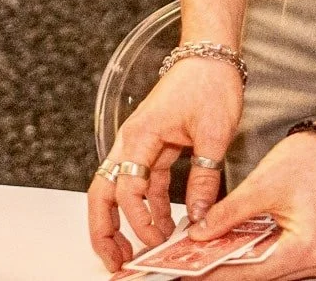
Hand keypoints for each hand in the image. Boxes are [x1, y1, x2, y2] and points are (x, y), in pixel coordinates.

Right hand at [87, 56, 242, 269]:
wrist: (210, 55)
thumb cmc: (208, 84)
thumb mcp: (214, 134)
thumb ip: (203, 179)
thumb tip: (199, 217)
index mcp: (140, 136)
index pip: (128, 189)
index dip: (140, 220)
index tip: (160, 240)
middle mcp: (131, 141)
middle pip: (102, 192)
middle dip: (103, 229)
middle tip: (115, 261)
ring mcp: (138, 145)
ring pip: (116, 190)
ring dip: (120, 222)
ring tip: (131, 252)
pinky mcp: (151, 147)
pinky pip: (140, 184)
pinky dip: (145, 208)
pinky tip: (161, 226)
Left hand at [180, 129, 315, 279]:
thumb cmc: (314, 160)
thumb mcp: (261, 185)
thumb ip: (228, 213)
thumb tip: (201, 233)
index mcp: (307, 248)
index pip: (252, 271)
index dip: (217, 272)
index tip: (190, 270)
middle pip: (262, 274)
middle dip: (225, 266)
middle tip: (192, 261)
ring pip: (271, 269)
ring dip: (241, 261)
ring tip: (207, 253)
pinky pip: (282, 259)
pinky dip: (258, 253)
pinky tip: (235, 246)